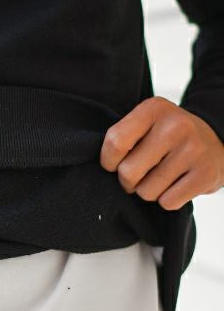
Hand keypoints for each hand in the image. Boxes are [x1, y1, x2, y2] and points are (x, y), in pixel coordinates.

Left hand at [100, 96, 223, 209]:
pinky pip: (168, 202)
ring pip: (147, 191)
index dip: (108, 162)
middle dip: (128, 181)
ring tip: (160, 178)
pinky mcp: (205, 174)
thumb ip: (124, 137)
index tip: (114, 164)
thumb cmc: (170, 136)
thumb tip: (98, 165)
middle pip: (128, 172)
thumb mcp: (147, 123)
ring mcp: (193, 150)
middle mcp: (175, 126)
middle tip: (139, 175)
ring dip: (148, 191)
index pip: (115, 142)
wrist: (217, 141)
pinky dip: (167, 200)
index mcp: (153, 109)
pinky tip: (176, 185)